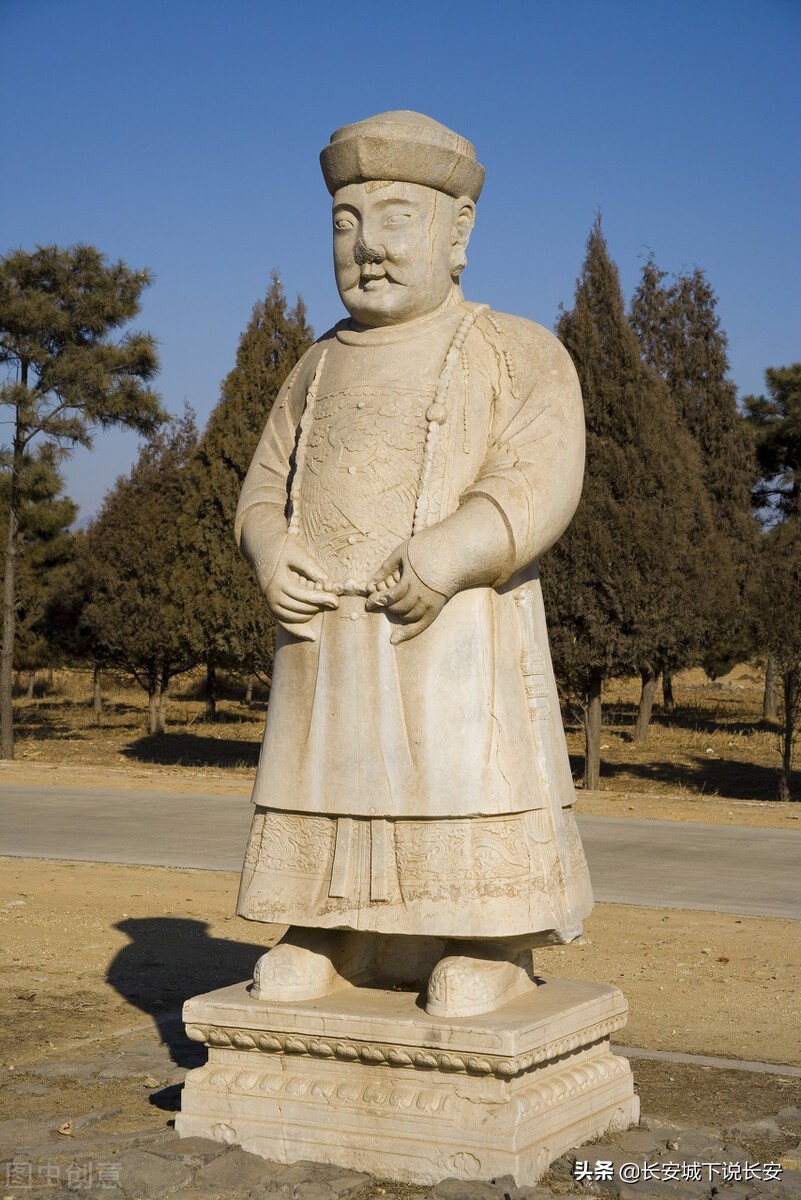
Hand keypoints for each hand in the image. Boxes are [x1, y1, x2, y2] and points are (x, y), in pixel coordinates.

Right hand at [240, 510, 337, 634]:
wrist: (262, 546)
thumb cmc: (282, 546)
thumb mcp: (296, 550)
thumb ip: (310, 566)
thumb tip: (326, 582)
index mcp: (278, 581)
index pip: (303, 595)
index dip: (321, 598)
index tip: (336, 599)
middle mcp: (271, 595)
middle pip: (299, 608)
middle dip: (318, 606)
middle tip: (333, 602)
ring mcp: (270, 602)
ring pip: (292, 617)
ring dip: (310, 614)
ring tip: (323, 606)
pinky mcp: (271, 605)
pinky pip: (283, 623)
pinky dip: (297, 630)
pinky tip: (311, 636)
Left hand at [365, 541, 446, 643]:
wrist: (456, 553)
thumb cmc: (427, 548)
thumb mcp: (402, 552)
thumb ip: (385, 568)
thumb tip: (369, 584)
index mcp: (411, 580)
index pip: (389, 596)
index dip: (377, 600)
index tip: (369, 602)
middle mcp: (421, 594)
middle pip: (398, 607)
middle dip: (387, 606)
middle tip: (381, 602)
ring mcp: (430, 602)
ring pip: (408, 616)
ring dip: (398, 613)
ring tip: (393, 606)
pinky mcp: (437, 607)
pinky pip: (421, 625)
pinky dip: (408, 633)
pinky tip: (395, 639)